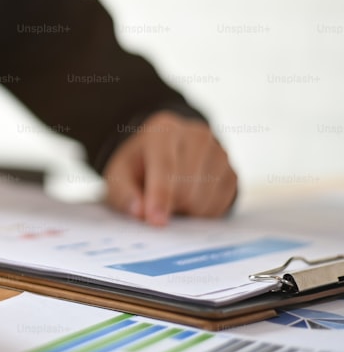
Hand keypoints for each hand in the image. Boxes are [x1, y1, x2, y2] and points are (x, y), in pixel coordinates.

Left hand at [103, 111, 237, 225]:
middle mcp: (197, 135)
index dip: (160, 196)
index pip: (165, 166)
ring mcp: (220, 152)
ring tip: (173, 196)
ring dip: (185, 210)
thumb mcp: (118, 175)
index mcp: (163, 130)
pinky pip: (220, 206)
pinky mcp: (232, 171)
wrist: (163, 153)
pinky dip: (202, 212)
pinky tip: (190, 199)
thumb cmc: (138, 166)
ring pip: (205, 200)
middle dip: (169, 205)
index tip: (156, 221)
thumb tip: (140, 213)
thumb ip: (123, 193)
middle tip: (155, 203)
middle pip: (187, 187)